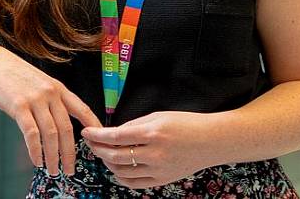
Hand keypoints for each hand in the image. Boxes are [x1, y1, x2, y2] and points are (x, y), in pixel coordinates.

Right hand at [0, 46, 101, 176]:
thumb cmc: (14, 74)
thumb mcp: (40, 83)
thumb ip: (50, 101)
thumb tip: (57, 126)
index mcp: (59, 88)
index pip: (82, 109)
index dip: (93, 127)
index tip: (98, 142)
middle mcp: (51, 93)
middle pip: (67, 128)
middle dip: (70, 153)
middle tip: (70, 169)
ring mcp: (35, 99)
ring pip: (51, 134)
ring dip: (53, 156)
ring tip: (52, 170)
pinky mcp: (19, 106)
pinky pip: (31, 133)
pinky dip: (35, 150)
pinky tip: (36, 160)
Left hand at [81, 111, 217, 188]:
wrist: (211, 141)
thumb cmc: (188, 124)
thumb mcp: (159, 116)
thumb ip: (136, 124)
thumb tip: (115, 132)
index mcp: (153, 133)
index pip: (116, 136)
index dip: (98, 135)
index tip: (87, 133)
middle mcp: (154, 153)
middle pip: (115, 156)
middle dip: (98, 150)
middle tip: (91, 143)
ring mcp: (158, 169)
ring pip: (122, 172)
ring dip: (108, 163)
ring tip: (104, 154)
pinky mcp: (162, 180)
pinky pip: (134, 183)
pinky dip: (121, 177)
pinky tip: (116, 170)